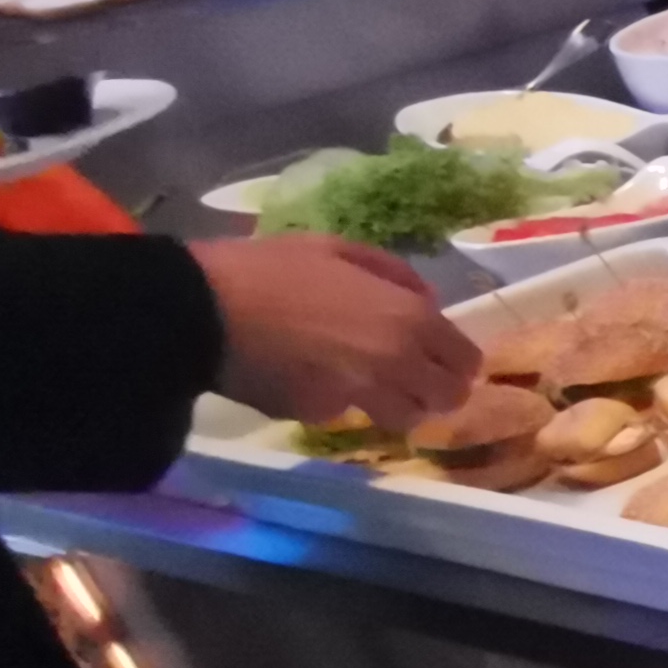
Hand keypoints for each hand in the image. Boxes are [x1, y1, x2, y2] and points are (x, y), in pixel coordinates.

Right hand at [190, 233, 479, 429]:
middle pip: (446, 399)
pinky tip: (312, 379)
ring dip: (395, 404)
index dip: (456, 360)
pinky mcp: (319, 416)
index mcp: (409, 318)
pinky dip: (338, 403)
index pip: (466, 360)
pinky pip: (346, 414)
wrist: (201, 311)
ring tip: (368, 384)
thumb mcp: (337, 248)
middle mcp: (395, 364)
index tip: (440, 356)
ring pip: (404, 418)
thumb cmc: (270, 268)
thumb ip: (394, 275)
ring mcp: (358, 395)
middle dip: (435, 389)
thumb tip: (427, 298)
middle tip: (413, 376)